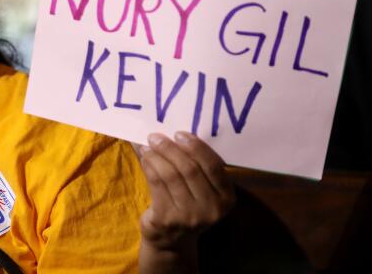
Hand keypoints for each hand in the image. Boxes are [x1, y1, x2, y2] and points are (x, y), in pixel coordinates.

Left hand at [137, 132, 234, 271]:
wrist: (172, 239)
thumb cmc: (187, 203)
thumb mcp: (201, 189)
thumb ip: (195, 164)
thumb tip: (173, 132)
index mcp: (226, 197)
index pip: (213, 166)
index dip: (196, 147)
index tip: (179, 134)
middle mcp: (212, 209)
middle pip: (190, 169)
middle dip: (170, 149)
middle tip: (156, 137)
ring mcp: (190, 216)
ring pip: (171, 175)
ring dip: (157, 156)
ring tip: (147, 146)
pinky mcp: (168, 219)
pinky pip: (156, 184)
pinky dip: (149, 167)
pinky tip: (145, 159)